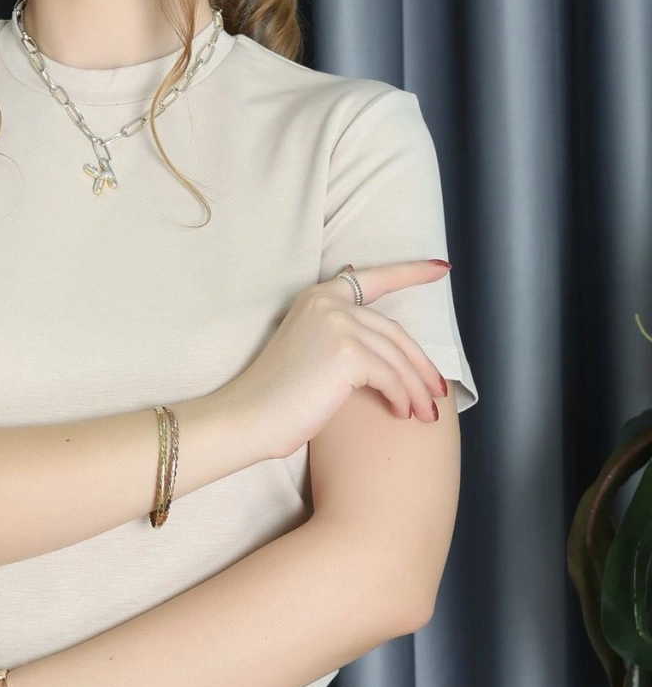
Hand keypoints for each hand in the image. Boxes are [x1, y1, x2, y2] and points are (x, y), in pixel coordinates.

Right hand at [224, 259, 453, 460]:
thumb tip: (374, 335)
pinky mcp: (347, 354)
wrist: (247, 418)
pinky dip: (401, 397)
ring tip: (426, 414)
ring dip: (417, 389)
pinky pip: (390, 377)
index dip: (411, 273)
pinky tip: (401, 413)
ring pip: (397, 358)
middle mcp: (330, 303)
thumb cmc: (275, 397)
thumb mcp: (307, 350)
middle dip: (422, 366)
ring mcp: (339, 325)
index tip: (440, 268)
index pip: (375, 280)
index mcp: (318, 296)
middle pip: (394, 333)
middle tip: (438, 392)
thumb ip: (338, 333)